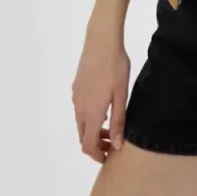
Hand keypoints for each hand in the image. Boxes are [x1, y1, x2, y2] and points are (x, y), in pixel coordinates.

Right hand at [72, 33, 129, 162]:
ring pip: (81, 122)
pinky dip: (90, 116)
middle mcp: (79, 107)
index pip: (88, 144)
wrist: (101, 40)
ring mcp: (76, 96)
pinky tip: (104, 106)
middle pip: (83, 135)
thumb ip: (118, 120)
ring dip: (93, 129)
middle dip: (96, 143)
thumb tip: (116, 144)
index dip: (96, 154)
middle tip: (113, 141)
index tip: (108, 156)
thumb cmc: (115, 65)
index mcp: (91, 112)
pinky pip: (80, 109)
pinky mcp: (76, 86)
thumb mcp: (121, 94)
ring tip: (112, 125)